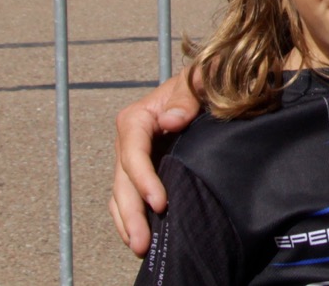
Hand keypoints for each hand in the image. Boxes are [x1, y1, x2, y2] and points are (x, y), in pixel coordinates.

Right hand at [108, 70, 200, 256]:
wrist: (207, 86)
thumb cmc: (204, 81)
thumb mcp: (198, 79)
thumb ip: (186, 96)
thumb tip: (172, 120)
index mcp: (137, 119)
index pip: (133, 154)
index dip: (144, 180)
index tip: (161, 203)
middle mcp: (129, 141)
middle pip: (123, 181)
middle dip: (132, 214)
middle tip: (142, 242)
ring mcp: (133, 159)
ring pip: (122, 195)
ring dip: (129, 222)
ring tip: (141, 248)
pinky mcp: (143, 172)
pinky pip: (129, 198)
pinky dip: (131, 218)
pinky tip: (142, 237)